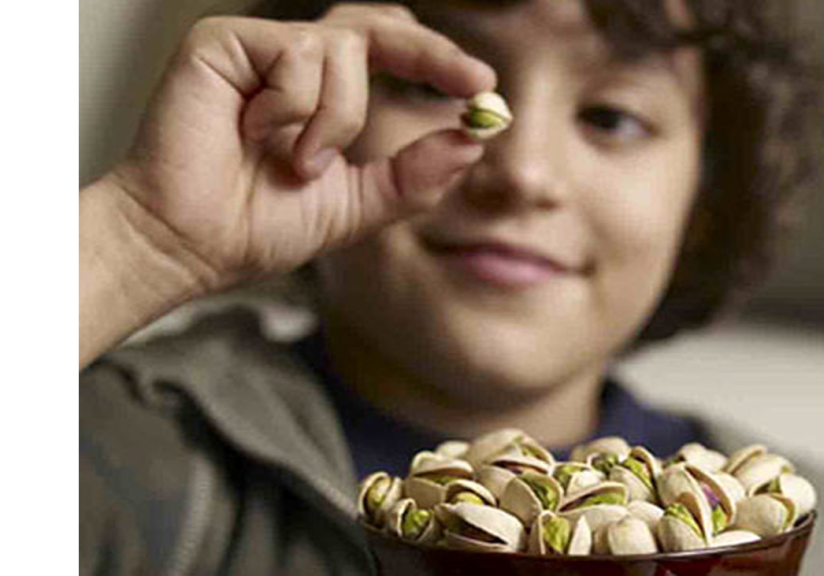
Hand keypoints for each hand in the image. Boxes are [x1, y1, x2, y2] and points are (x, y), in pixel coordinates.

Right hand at [107, 3, 494, 294]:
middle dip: (430, 51)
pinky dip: (293, 108)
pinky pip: (298, 55)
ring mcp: (260, 49)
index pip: (391, 53)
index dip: (438, 61)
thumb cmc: (257, 226)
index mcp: (323, 93)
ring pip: (343, 49)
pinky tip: (252, 134)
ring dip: (337, 120)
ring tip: (294, 163)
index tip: (484, 88)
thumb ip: (413, 175)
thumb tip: (473, 140)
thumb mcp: (357, 204)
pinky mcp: (224, 41)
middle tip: (470, 80)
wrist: (190, 245)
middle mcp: (295, 63)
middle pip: (378, 24)